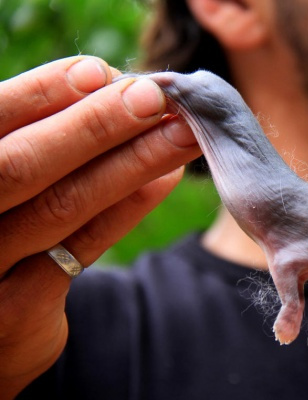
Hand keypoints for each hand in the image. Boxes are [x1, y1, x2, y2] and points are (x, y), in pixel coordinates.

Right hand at [0, 56, 199, 399]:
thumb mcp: (5, 178)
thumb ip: (41, 137)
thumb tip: (108, 84)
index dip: (40, 94)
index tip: (99, 70)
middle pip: (21, 165)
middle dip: (94, 125)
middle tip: (155, 96)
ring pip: (61, 205)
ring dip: (130, 163)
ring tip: (180, 132)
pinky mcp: (16, 310)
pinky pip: (82, 249)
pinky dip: (127, 209)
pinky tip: (165, 177)